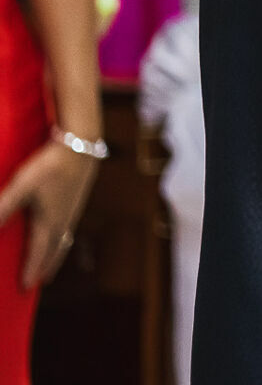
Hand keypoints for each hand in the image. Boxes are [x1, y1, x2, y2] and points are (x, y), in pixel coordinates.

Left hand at [0, 140, 97, 289]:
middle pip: (56, 250)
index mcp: (49, 221)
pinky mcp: (76, 199)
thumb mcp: (22, 185)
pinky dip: (62, 238)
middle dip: (47, 266)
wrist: (81, 146)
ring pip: (64, 239)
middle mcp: (63, 219)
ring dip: (56, 253)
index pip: (38, 252)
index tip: (26, 287)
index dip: (31, 270)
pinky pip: (68, 228)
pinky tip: (60, 232)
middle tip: (42, 281)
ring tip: (52, 262)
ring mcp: (72, 209)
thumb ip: (4, 207)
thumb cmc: (50, 165)